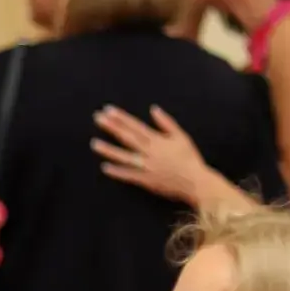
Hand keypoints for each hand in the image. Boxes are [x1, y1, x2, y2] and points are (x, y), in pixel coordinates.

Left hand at [93, 105, 209, 201]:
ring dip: (109, 149)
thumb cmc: (189, 158)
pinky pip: (129, 175)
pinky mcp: (146, 181)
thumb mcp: (181, 136)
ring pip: (124, 156)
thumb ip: (166, 122)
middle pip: (127, 137)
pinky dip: (117, 171)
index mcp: (157, 140)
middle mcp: (149, 152)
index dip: (121, 117)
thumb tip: (153, 109)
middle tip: (97, 118)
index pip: (135, 126)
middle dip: (111, 127)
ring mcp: (146, 167)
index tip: (108, 110)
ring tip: (94, 143)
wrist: (196, 181)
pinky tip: (105, 167)